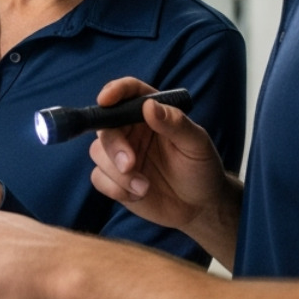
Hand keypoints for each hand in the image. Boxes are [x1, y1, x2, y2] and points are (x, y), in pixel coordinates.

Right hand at [88, 77, 229, 234]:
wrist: (200, 207)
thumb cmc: (201, 168)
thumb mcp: (196, 144)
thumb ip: (175, 123)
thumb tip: (149, 105)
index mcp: (150, 113)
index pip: (129, 92)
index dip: (115, 91)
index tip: (105, 100)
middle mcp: (131, 129)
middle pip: (105, 125)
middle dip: (113, 146)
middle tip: (129, 165)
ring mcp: (120, 154)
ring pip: (98, 152)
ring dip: (117, 172)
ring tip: (144, 187)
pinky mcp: (114, 178)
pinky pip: (99, 178)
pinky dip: (116, 189)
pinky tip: (139, 194)